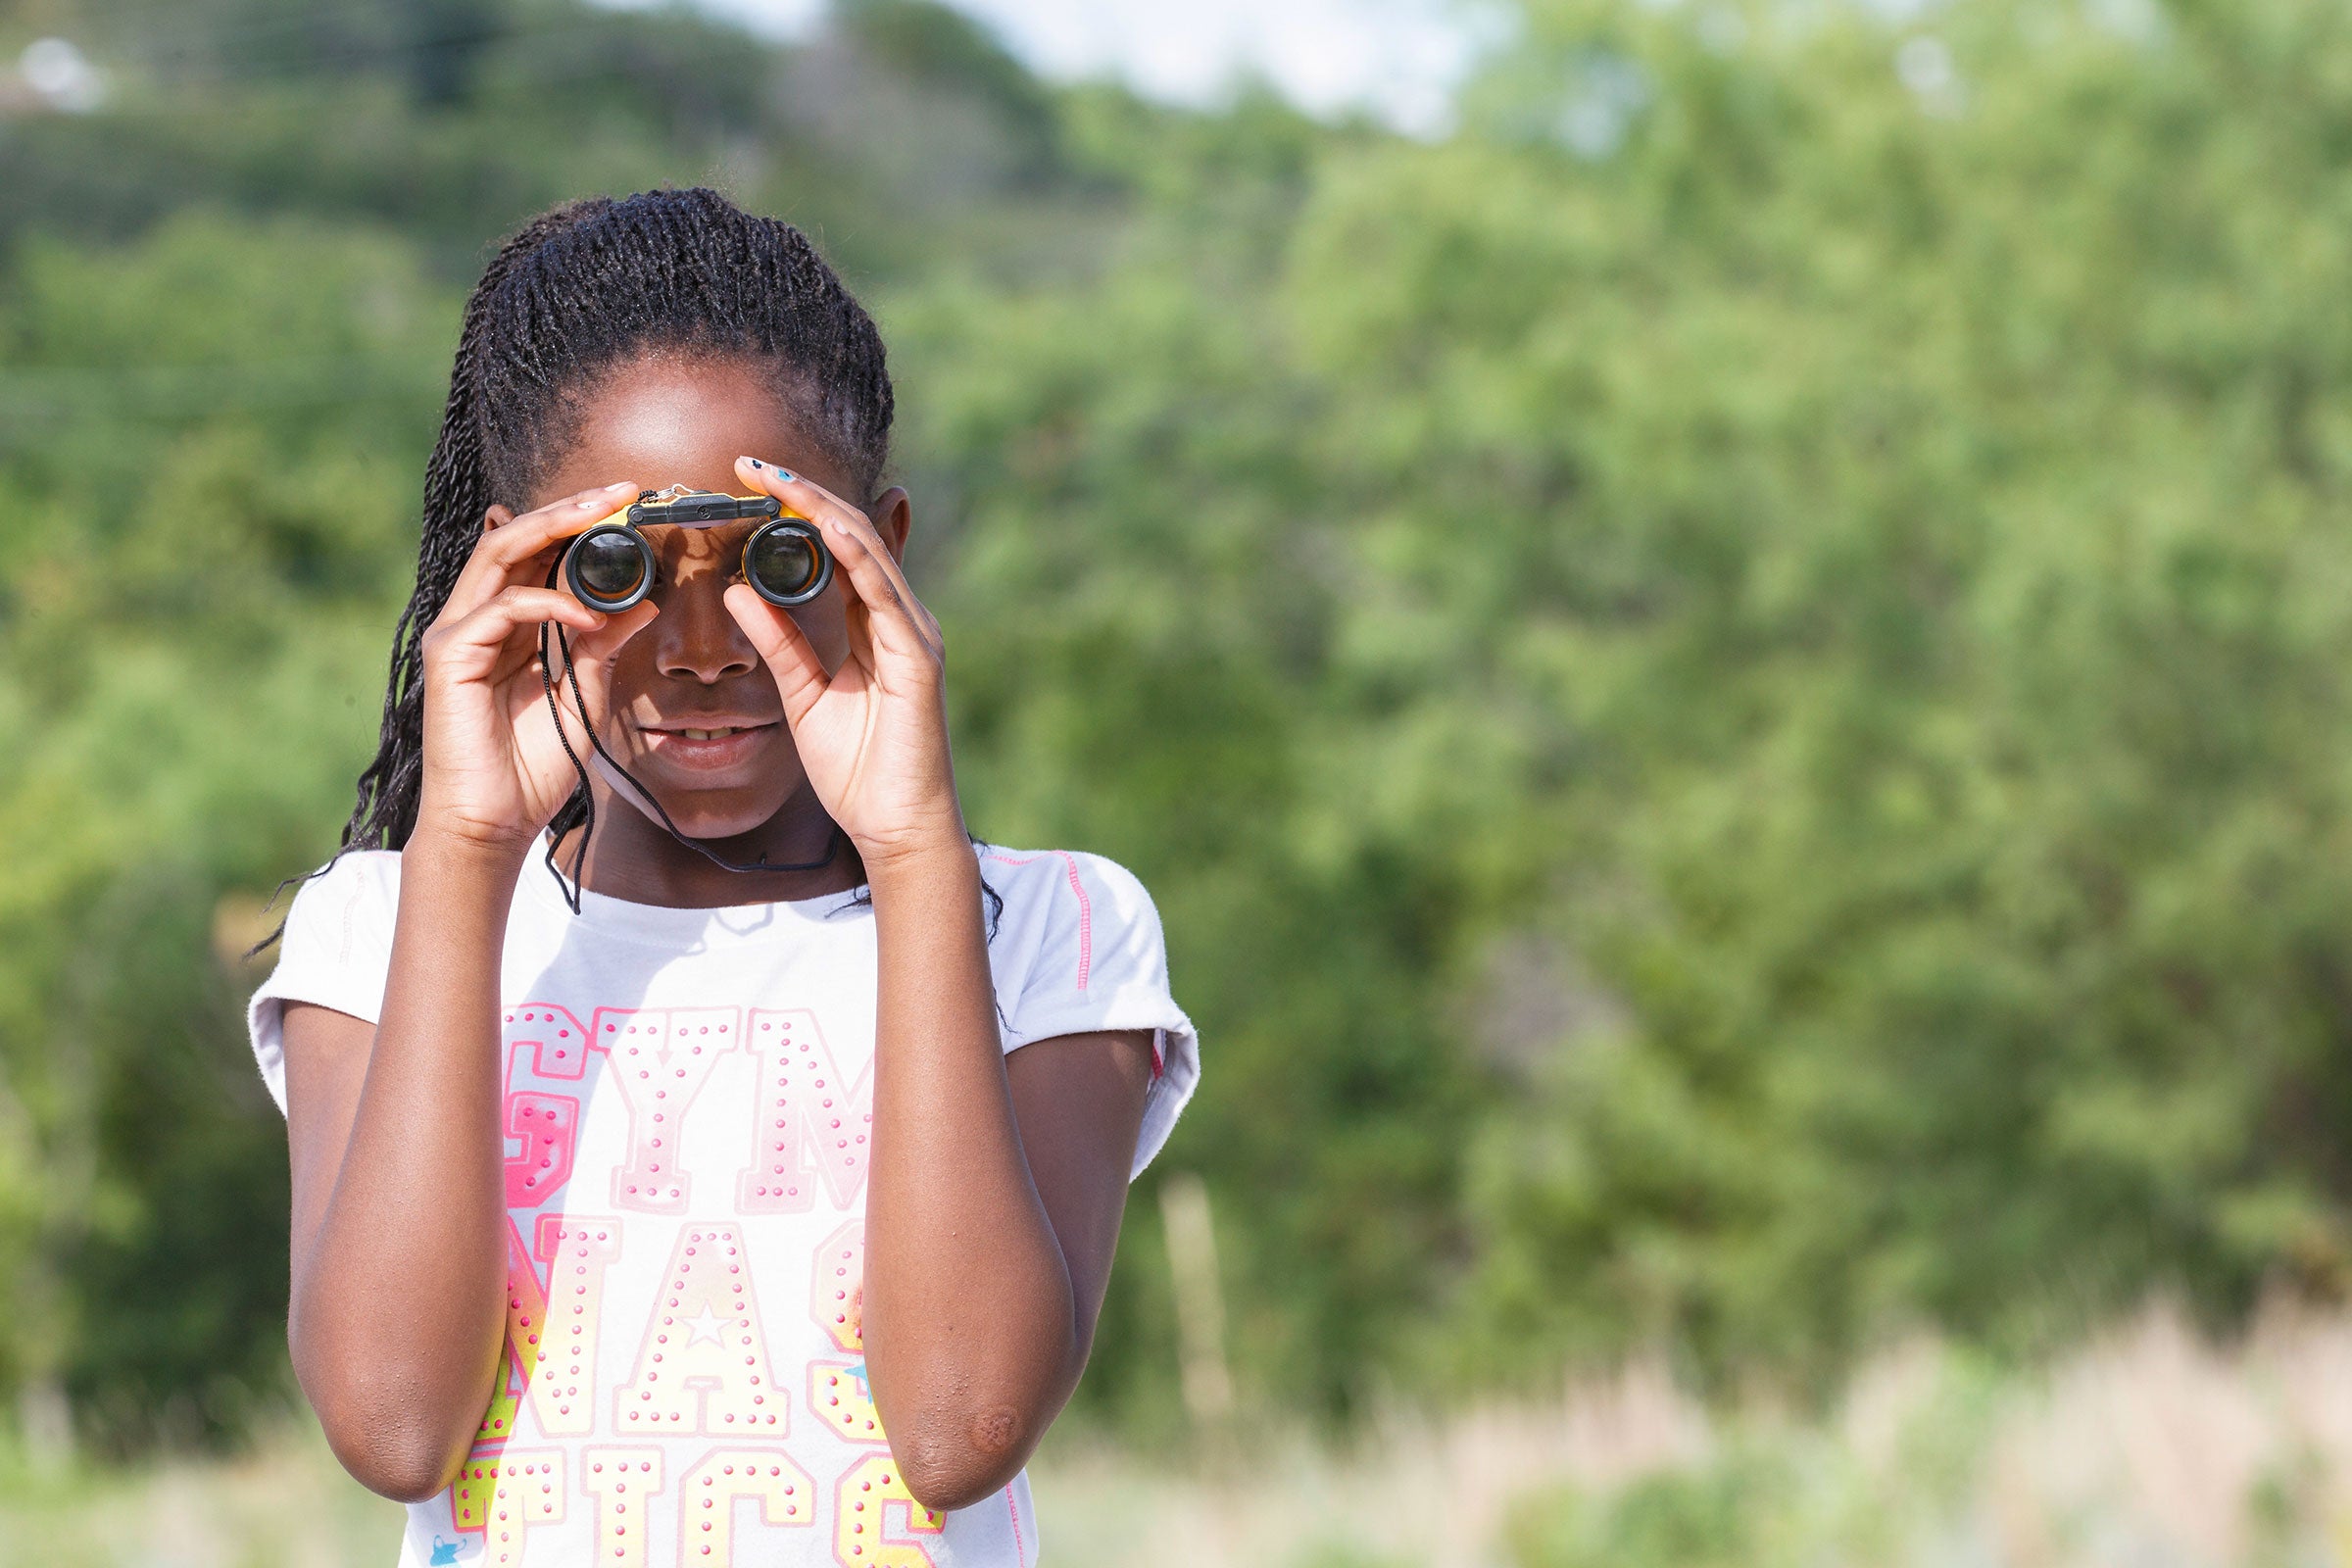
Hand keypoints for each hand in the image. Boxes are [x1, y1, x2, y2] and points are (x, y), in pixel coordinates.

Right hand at [415, 481, 659, 853]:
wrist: (496, 822)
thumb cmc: (532, 765)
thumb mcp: (584, 693)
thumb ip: (605, 646)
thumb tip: (647, 601)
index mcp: (508, 624)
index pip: (539, 555)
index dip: (579, 525)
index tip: (630, 505)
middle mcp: (477, 618)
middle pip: (517, 539)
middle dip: (570, 509)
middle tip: (621, 491)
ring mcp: (457, 633)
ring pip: (501, 555)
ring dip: (556, 529)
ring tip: (606, 516)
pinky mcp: (450, 656)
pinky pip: (502, 609)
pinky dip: (549, 605)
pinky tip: (588, 616)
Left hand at [722, 456, 963, 865]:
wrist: (895, 827)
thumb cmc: (857, 771)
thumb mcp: (803, 696)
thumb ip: (779, 643)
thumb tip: (738, 590)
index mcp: (875, 626)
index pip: (838, 551)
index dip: (798, 512)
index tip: (750, 484)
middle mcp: (900, 620)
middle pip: (853, 536)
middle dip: (803, 495)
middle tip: (750, 463)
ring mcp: (914, 634)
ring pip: (868, 551)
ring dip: (820, 509)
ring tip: (775, 479)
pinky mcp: (918, 657)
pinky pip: (882, 592)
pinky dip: (853, 554)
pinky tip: (821, 527)